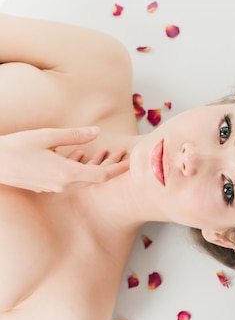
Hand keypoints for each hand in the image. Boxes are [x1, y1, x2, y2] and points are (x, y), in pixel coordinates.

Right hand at [0, 126, 128, 192]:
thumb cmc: (16, 147)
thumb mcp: (46, 136)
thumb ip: (73, 135)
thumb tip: (96, 131)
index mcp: (66, 174)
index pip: (102, 176)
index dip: (119, 170)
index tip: (132, 164)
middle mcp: (63, 184)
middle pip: (95, 178)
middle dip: (110, 166)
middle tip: (122, 154)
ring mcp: (54, 187)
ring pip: (83, 179)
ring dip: (95, 166)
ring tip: (105, 152)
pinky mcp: (46, 185)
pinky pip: (70, 179)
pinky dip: (80, 168)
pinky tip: (80, 155)